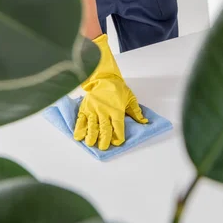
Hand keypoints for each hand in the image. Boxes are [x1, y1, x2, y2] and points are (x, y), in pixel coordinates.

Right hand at [73, 34, 147, 149]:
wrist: (103, 76)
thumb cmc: (118, 88)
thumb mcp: (130, 97)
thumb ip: (136, 111)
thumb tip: (144, 122)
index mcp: (116, 109)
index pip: (117, 126)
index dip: (118, 137)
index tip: (118, 142)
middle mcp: (104, 111)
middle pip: (104, 129)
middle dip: (104, 140)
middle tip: (103, 147)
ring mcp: (93, 110)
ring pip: (91, 127)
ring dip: (91, 137)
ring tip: (91, 143)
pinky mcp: (84, 108)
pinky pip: (81, 120)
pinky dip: (79, 129)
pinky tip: (79, 137)